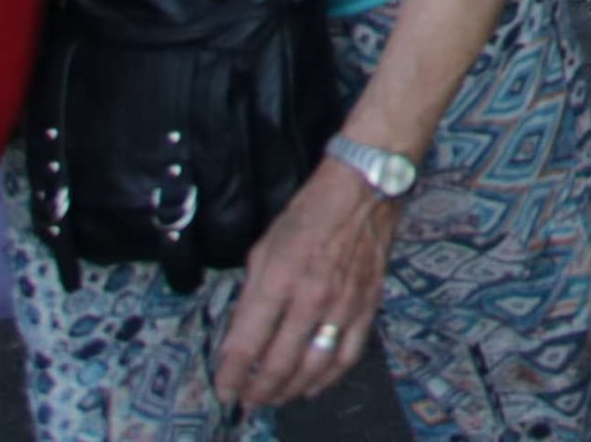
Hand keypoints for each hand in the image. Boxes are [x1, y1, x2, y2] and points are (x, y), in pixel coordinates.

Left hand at [211, 158, 401, 408]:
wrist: (363, 189)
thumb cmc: (307, 213)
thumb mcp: (264, 247)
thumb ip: (251, 294)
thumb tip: (240, 334)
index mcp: (279, 279)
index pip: (247, 343)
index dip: (231, 374)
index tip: (223, 388)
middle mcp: (311, 298)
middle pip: (280, 364)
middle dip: (258, 390)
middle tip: (247, 400)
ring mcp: (343, 305)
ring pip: (314, 368)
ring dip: (289, 391)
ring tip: (274, 398)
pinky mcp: (367, 306)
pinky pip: (348, 355)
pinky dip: (328, 378)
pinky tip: (313, 385)